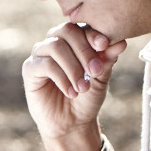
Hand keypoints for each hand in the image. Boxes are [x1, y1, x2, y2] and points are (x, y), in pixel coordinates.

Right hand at [23, 22, 126, 150]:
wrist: (72, 124)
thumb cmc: (87, 98)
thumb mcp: (100, 78)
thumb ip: (107, 60)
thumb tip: (121, 42)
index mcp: (73, 40)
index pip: (80, 26)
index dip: (92, 34)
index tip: (105, 45)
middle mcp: (55, 42)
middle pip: (66, 31)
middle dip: (84, 50)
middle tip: (95, 71)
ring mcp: (40, 54)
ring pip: (55, 46)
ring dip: (73, 67)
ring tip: (83, 87)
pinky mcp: (30, 69)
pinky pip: (45, 65)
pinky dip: (62, 78)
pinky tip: (71, 92)